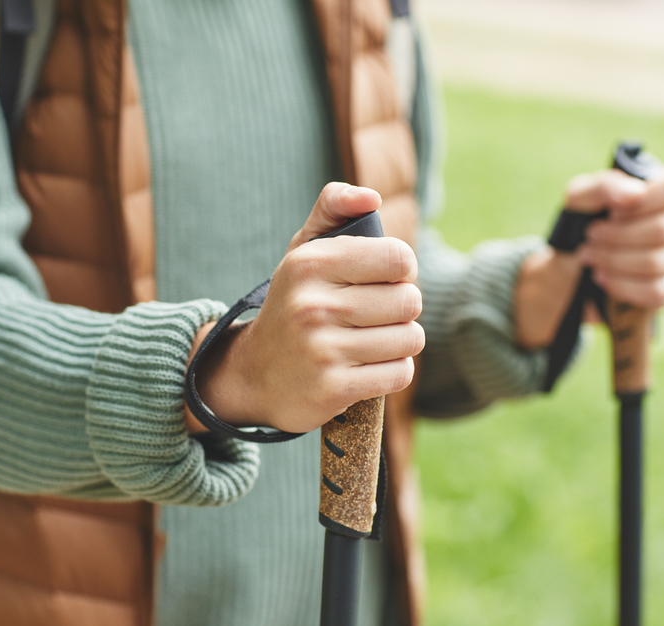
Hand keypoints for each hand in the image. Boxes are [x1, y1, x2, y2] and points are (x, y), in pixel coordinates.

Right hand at [184, 183, 424, 433]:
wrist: (253, 374)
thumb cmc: (294, 304)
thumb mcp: (303, 250)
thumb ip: (333, 208)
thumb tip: (370, 198)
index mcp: (309, 263)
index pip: (398, 258)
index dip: (401, 270)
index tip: (382, 280)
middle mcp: (313, 305)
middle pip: (409, 301)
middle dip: (402, 310)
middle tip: (376, 316)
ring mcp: (322, 350)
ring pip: (410, 339)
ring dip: (400, 342)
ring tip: (372, 342)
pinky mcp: (333, 389)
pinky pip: (400, 374)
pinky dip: (393, 372)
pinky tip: (368, 368)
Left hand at [516, 166, 663, 348]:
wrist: (572, 265)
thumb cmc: (584, 222)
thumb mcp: (580, 198)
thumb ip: (604, 186)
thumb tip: (634, 193)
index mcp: (663, 193)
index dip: (645, 199)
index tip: (614, 211)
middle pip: (663, 229)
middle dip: (617, 236)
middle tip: (590, 236)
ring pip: (656, 263)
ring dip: (614, 261)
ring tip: (590, 257)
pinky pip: (657, 292)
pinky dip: (622, 286)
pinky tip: (603, 278)